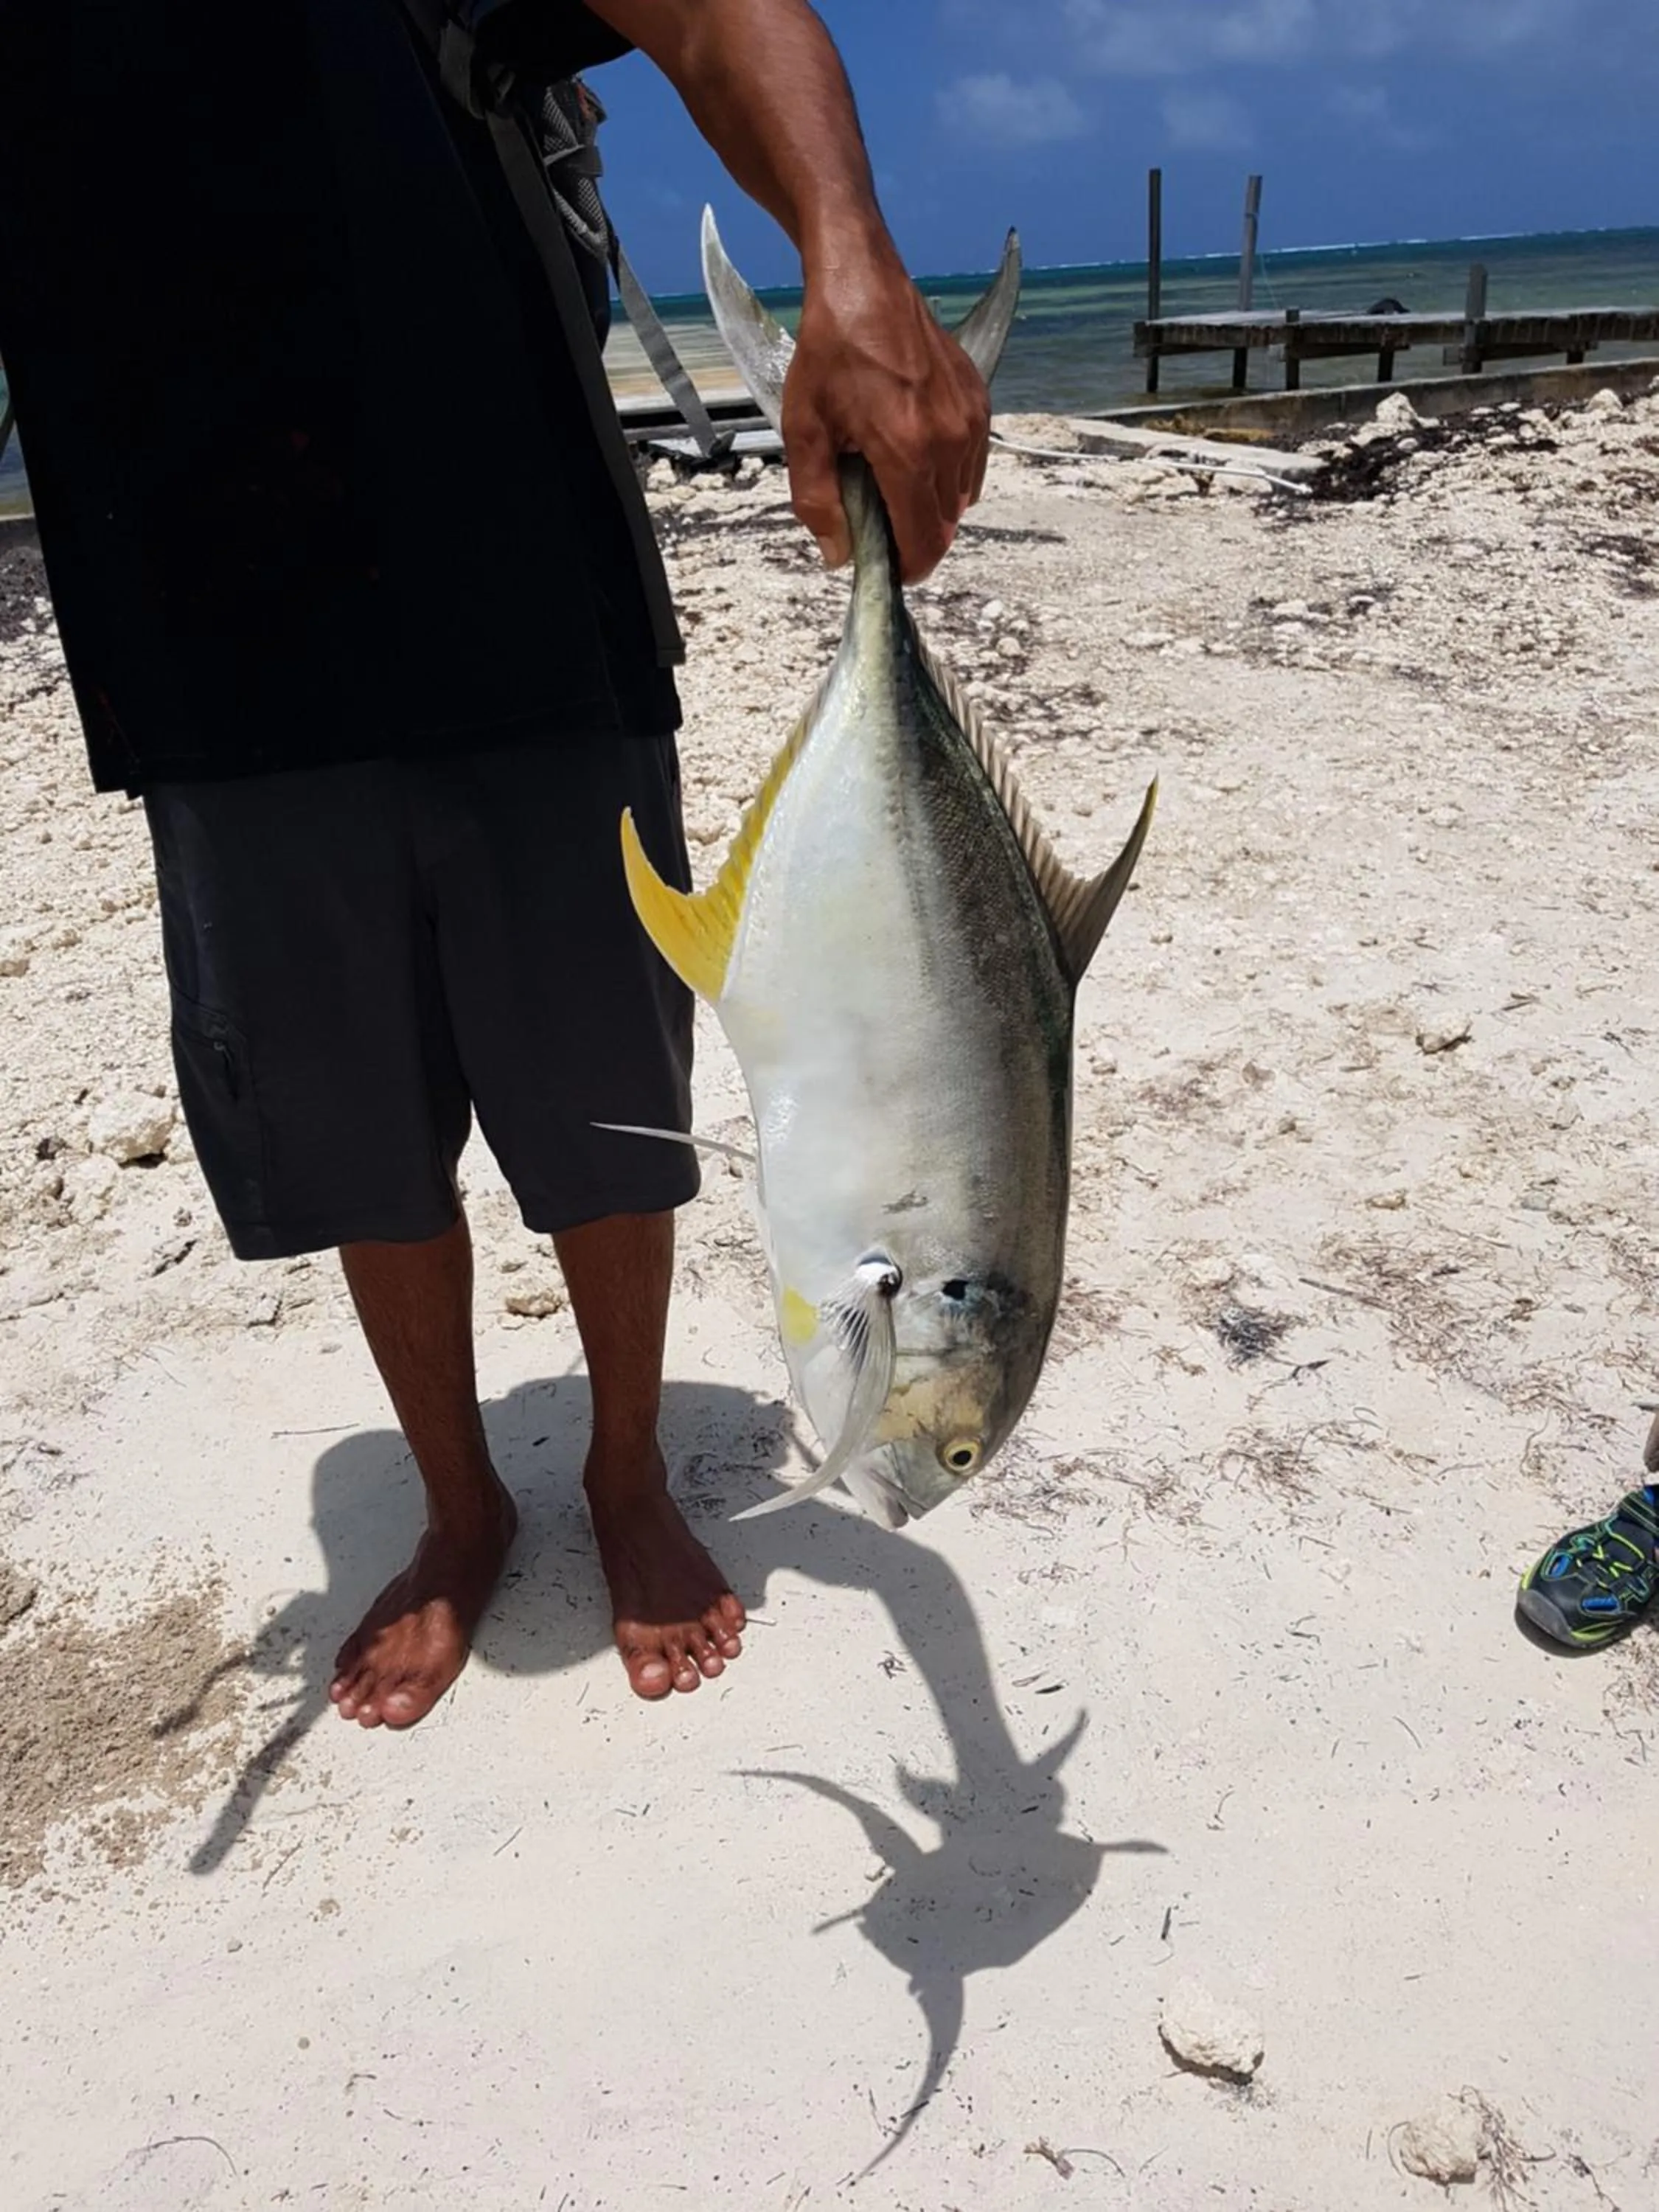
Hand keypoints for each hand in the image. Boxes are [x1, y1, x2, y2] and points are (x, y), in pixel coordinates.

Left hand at [782, 233, 990, 582]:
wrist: (863, 281)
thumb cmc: (831, 349)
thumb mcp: (805, 430)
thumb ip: (818, 500)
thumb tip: (838, 553)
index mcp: (907, 451)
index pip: (924, 541)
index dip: (907, 568)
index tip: (888, 569)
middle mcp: (949, 439)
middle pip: (943, 525)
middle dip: (913, 536)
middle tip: (876, 518)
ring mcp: (970, 419)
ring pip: (959, 498)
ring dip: (929, 505)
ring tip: (890, 478)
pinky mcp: (979, 402)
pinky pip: (971, 464)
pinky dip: (947, 475)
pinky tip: (914, 454)